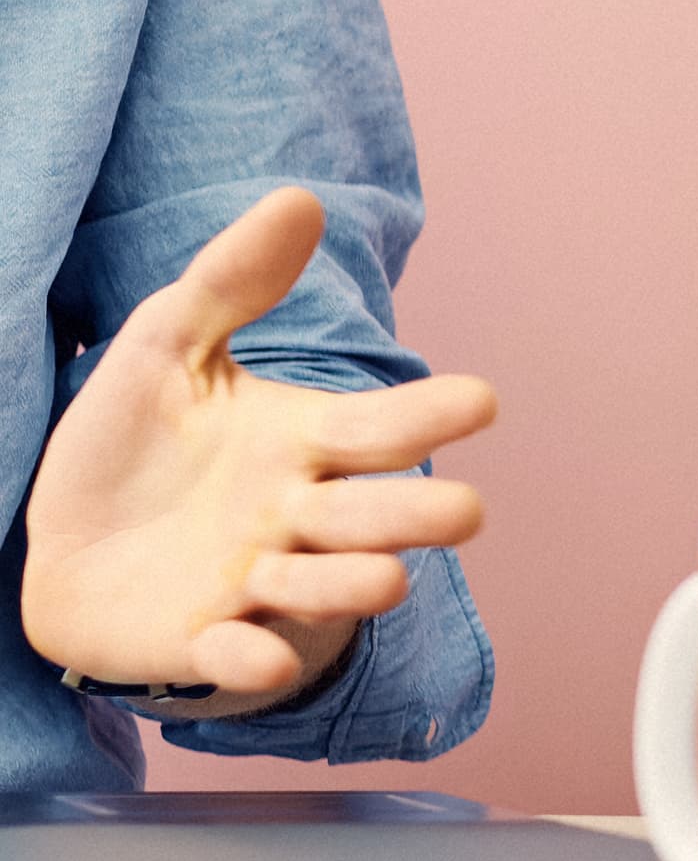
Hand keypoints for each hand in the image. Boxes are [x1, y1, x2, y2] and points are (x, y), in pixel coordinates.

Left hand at [22, 188, 494, 701]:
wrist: (56, 546)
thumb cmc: (131, 447)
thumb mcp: (166, 348)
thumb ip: (232, 280)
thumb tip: (300, 198)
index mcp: (308, 442)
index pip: (393, 426)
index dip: (440, 414)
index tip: (478, 402)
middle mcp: (305, 516)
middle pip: (393, 517)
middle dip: (429, 515)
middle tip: (460, 510)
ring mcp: (262, 583)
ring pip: (341, 590)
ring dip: (355, 585)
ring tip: (368, 575)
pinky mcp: (208, 641)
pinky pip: (251, 661)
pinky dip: (257, 661)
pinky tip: (248, 644)